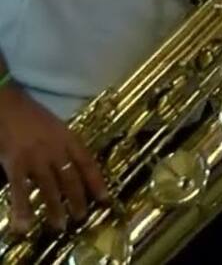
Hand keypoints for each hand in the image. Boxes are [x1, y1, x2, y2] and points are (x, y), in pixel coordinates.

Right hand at [0, 83, 108, 234]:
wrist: (7, 104)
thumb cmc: (32, 115)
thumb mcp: (56, 127)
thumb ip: (63, 145)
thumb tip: (71, 166)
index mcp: (68, 139)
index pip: (88, 163)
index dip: (97, 182)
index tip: (105, 199)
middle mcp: (56, 150)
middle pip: (71, 179)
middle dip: (78, 200)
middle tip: (81, 217)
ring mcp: (36, 158)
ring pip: (50, 188)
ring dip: (55, 209)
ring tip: (60, 225)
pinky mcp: (15, 164)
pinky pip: (20, 190)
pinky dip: (23, 209)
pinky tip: (24, 225)